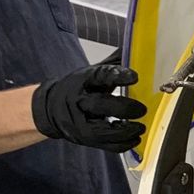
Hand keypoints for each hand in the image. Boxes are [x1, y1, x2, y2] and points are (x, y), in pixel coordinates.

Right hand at [31, 61, 146, 152]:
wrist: (51, 108)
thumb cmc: (76, 89)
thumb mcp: (90, 72)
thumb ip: (113, 64)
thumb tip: (135, 48)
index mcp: (82, 80)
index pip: (100, 76)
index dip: (118, 75)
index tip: (134, 77)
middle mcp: (78, 101)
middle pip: (100, 105)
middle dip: (124, 108)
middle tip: (142, 109)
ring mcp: (79, 122)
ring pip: (102, 130)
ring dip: (126, 131)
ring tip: (141, 127)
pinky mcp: (84, 139)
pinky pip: (105, 145)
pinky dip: (123, 144)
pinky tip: (135, 138)